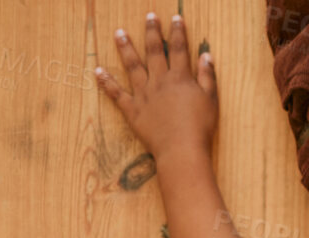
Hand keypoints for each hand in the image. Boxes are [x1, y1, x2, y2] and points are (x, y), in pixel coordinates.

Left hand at [96, 12, 217, 166]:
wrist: (182, 150)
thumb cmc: (200, 127)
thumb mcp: (211, 101)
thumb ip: (207, 77)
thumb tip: (206, 55)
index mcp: (180, 78)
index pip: (179, 49)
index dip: (177, 32)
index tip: (175, 18)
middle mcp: (159, 81)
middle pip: (154, 52)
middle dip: (151, 32)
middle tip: (148, 16)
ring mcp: (143, 94)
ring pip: (132, 66)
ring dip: (125, 48)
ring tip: (119, 33)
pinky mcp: (132, 110)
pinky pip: (116, 94)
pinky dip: (106, 82)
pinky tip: (97, 71)